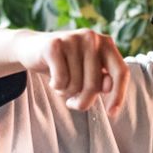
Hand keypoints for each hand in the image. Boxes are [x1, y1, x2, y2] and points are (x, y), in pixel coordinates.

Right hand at [14, 27, 128, 115]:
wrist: (31, 48)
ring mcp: (73, 39)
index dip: (119, 95)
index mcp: (106, 44)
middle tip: (73, 102)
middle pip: (95, 85)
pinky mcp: (54, 45)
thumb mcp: (87, 73)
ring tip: (61, 84)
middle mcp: (92, 38)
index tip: (111, 114)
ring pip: (76, 84)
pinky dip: (56, 86)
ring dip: (66, 92)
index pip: (121, 72)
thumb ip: (101, 80)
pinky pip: (61, 80)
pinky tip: (52, 79)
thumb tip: (108, 87)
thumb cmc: (66, 65)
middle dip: (83, 101)